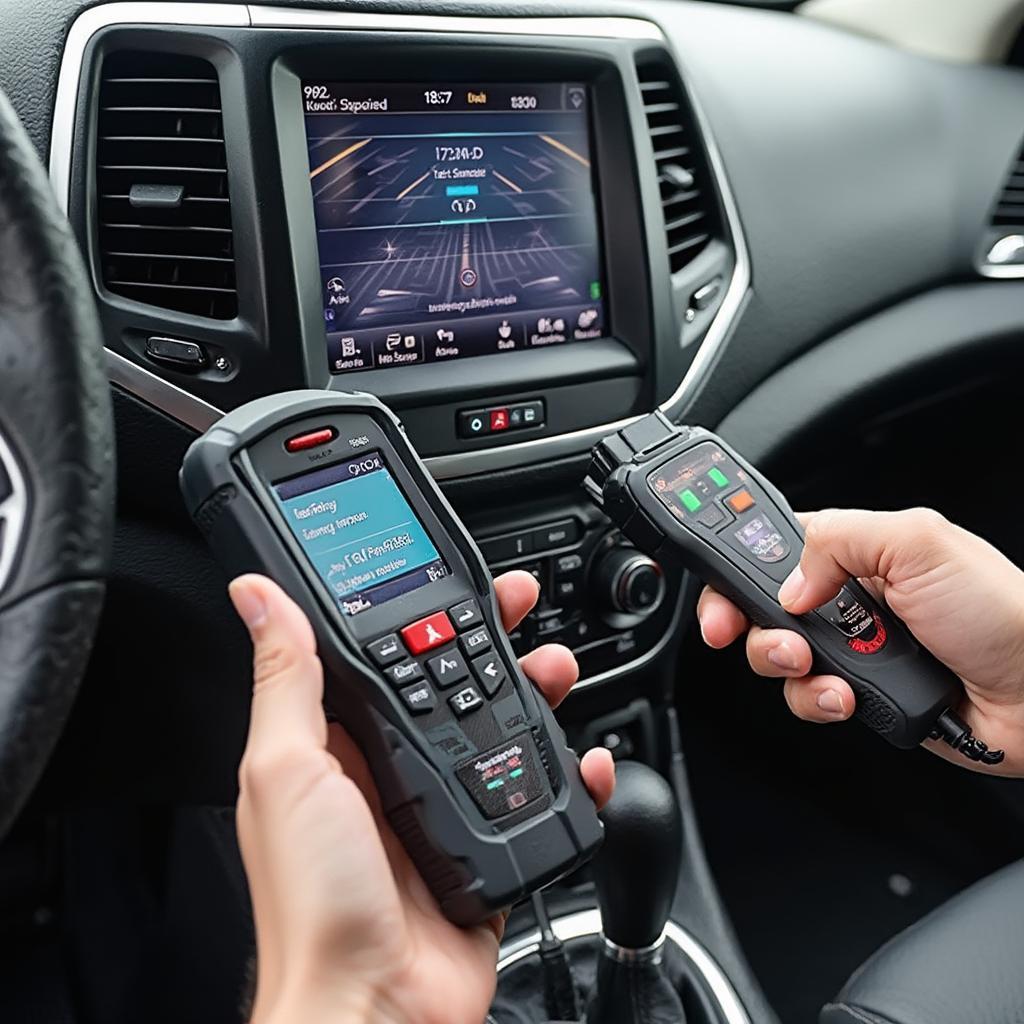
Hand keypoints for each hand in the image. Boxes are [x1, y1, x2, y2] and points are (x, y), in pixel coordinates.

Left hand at [228, 571, 614, 1023]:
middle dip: (494, 639)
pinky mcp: (486, 849)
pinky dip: (572, 777)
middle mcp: (390, 770)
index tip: (456, 576)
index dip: (423, 608)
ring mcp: (442, 809)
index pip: (387, 653)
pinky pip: (539, 800)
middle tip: (524, 609)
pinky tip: (586, 760)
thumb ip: (285, 680)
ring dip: (538, 694)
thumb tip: (255, 594)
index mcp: (339, 743)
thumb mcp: (285, 771)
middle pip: (454, 683)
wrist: (371, 1011)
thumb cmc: (313, 903)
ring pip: (502, 731)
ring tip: (559, 670)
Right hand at [697, 508, 1023, 774]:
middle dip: (752, 627)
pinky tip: (849, 698)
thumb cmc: (1004, 613)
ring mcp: (853, 649)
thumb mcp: (920, 542)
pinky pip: (810, 699)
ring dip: (788, 668)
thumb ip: (838, 538)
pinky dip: (820, 701)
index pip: (771, 548)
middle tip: (778, 639)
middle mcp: (847, 598)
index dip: (734, 568)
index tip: (720, 594)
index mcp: (856, 550)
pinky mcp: (861, 694)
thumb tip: (786, 584)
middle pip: (760, 608)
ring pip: (778, 660)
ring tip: (826, 671)